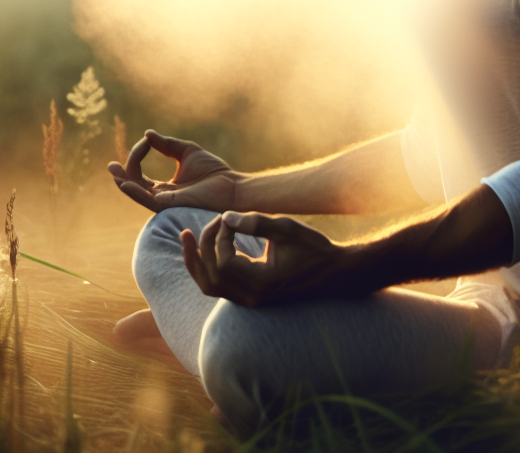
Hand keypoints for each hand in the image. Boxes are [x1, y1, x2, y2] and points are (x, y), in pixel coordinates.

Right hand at [108, 130, 241, 212]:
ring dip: (123, 182)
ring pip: (137, 194)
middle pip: (134, 185)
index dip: (138, 154)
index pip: (140, 173)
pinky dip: (134, 191)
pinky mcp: (170, 205)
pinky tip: (125, 182)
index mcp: (165, 187)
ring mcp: (164, 202)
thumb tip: (147, 134)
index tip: (146, 140)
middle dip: (123, 174)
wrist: (230, 185)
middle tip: (110, 165)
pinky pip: (147, 200)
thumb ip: (167, 145)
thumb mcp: (187, 151)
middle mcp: (161, 196)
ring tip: (113, 171)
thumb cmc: (213, 171)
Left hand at [181, 211, 356, 306]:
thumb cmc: (313, 248)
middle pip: (211, 276)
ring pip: (209, 287)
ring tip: (186, 238)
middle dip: (202, 246)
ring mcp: (251, 301)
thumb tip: (226, 218)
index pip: (224, 262)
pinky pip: (218, 288)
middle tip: (211, 222)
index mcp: (262, 282)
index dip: (221, 237)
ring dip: (195, 262)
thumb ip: (256, 222)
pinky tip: (204, 249)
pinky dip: (207, 269)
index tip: (231, 218)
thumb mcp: (287, 228)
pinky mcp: (250, 298)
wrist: (333, 274)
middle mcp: (253, 298)